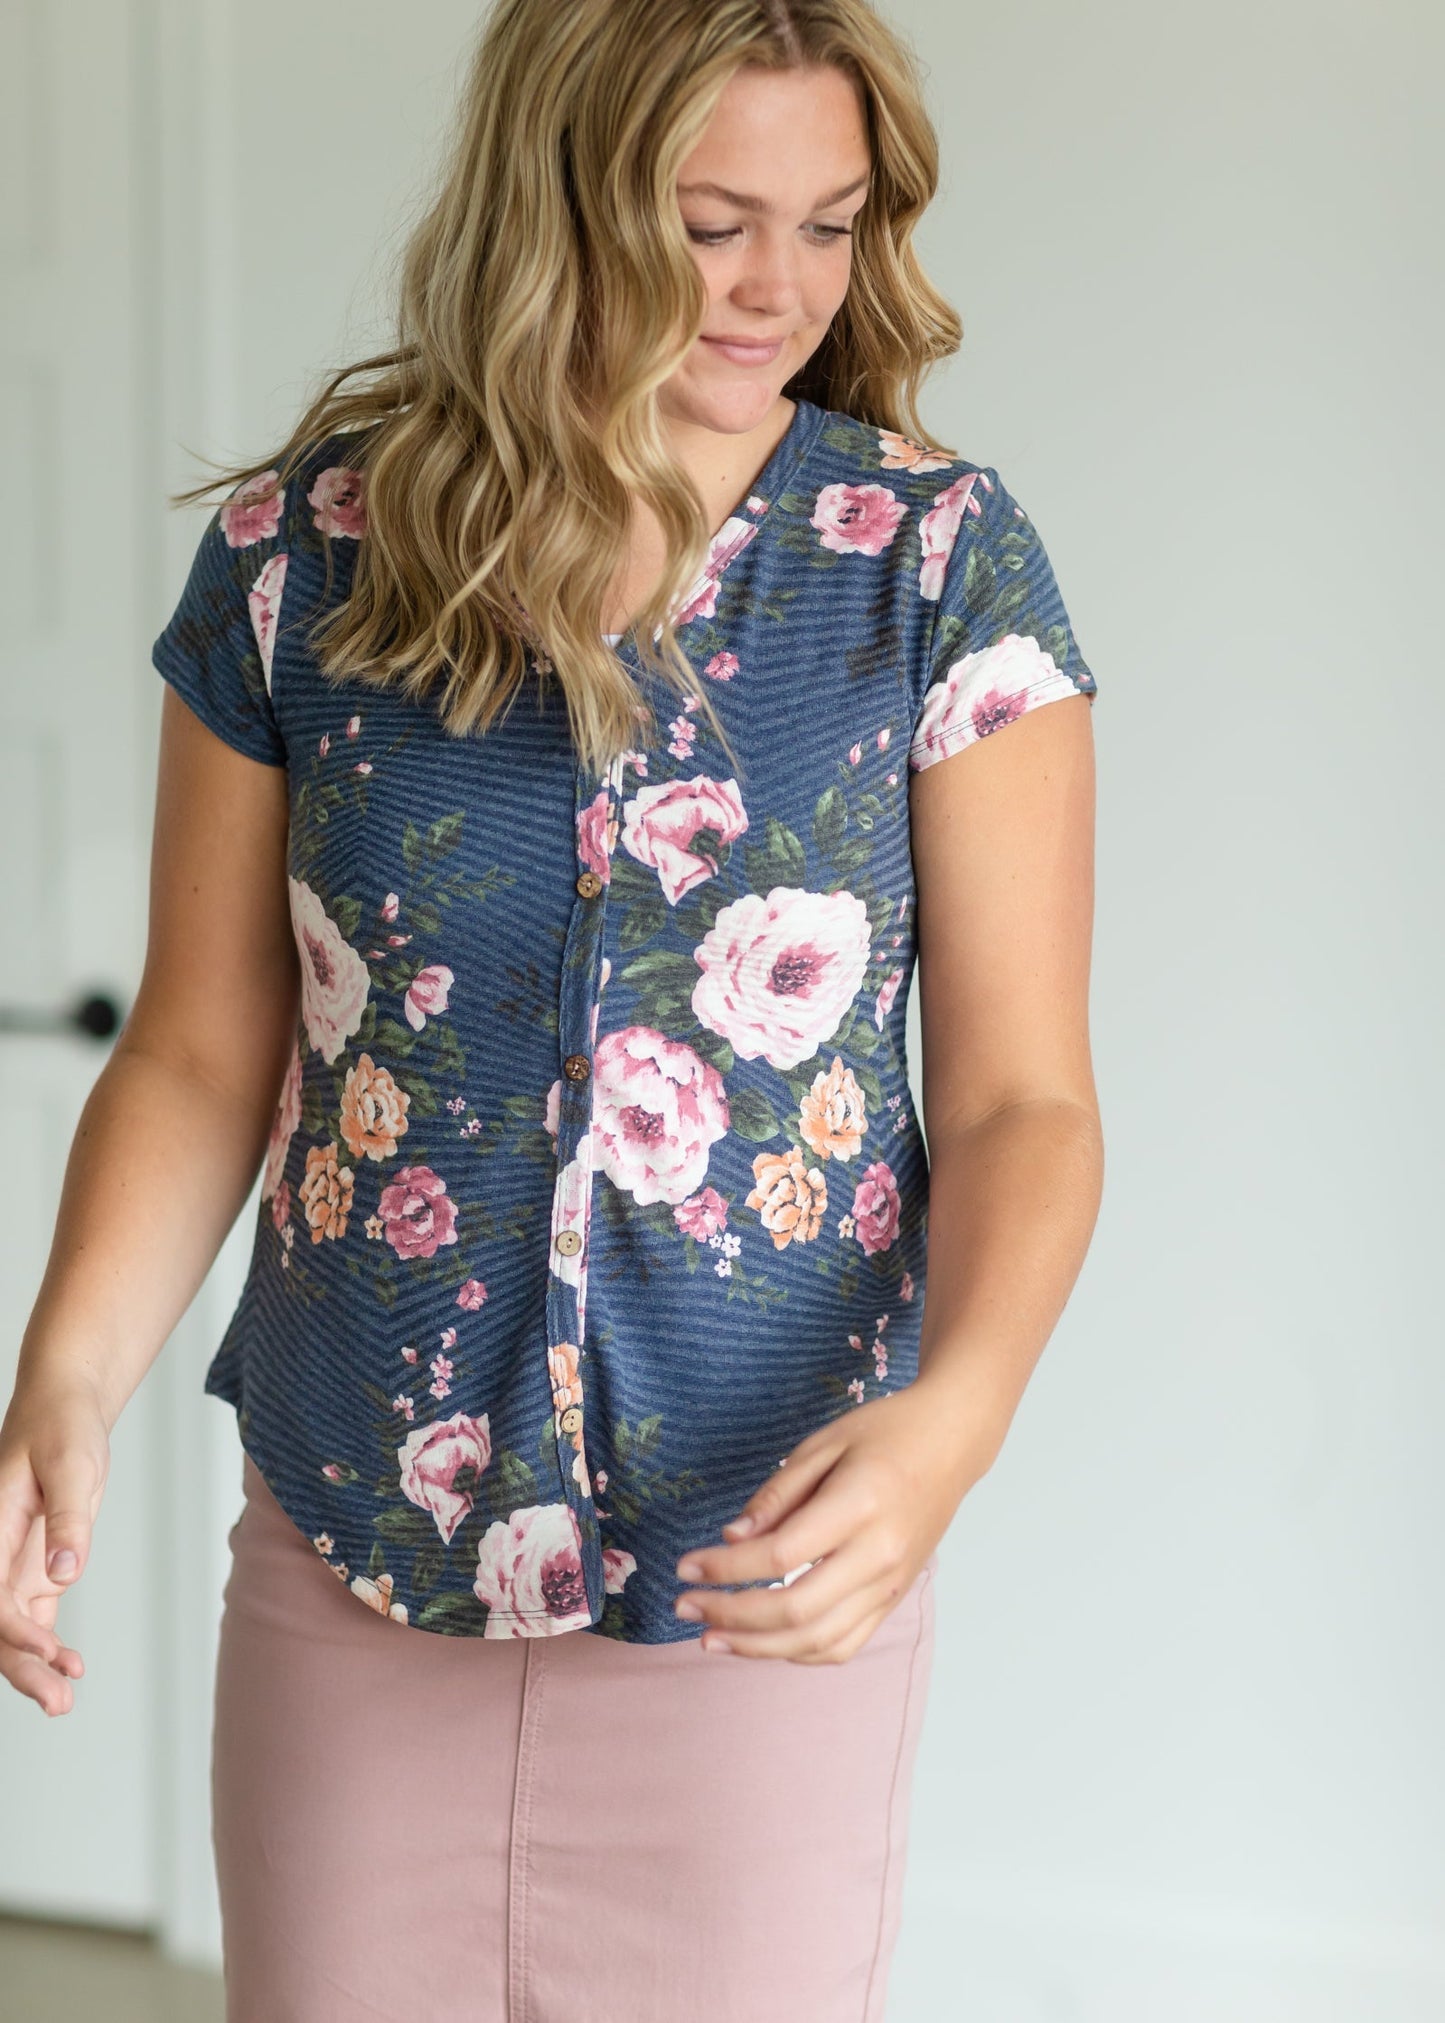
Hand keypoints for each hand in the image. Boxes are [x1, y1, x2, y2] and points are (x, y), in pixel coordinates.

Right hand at [0, 1379, 110, 1715]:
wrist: (64, 1407)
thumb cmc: (62, 1427)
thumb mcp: (73, 1465)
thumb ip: (69, 1521)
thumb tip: (65, 1574)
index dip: (12, 1630)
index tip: (48, 1652)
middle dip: (20, 1667)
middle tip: (57, 1701)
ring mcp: (11, 1564)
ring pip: (10, 1629)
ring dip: (32, 1667)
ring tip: (64, 1701)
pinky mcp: (33, 1568)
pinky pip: (30, 1618)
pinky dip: (45, 1647)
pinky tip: (69, 1670)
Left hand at [672, 1373, 997, 1663]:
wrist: (951, 1443)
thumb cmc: (885, 1433)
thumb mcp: (824, 1443)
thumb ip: (778, 1495)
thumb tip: (733, 1539)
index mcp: (860, 1506)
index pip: (780, 1555)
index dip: (725, 1568)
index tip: (685, 1567)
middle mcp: (879, 1555)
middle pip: (795, 1609)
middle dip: (731, 1615)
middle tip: (684, 1606)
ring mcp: (891, 1584)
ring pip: (819, 1640)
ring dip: (758, 1648)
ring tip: (711, 1638)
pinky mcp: (895, 1597)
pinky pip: (845, 1644)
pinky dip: (799, 1653)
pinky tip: (763, 1643)